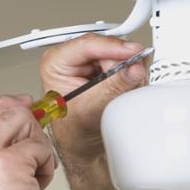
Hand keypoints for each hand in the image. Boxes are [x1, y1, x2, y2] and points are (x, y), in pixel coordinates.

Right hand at [0, 95, 55, 189]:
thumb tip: (18, 127)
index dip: (1, 103)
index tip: (22, 107)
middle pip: (1, 110)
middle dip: (28, 127)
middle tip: (35, 154)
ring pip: (22, 122)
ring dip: (38, 148)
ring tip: (33, 178)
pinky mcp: (6, 164)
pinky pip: (39, 146)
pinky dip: (47, 166)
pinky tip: (37, 188)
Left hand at [38, 35, 148, 161]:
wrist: (80, 144)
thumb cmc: (73, 130)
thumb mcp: (92, 109)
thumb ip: (114, 87)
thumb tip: (134, 69)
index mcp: (55, 62)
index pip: (87, 45)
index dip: (114, 48)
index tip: (133, 52)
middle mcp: (70, 58)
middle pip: (106, 48)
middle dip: (121, 64)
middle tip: (127, 83)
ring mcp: (87, 61)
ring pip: (117, 54)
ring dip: (127, 71)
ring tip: (119, 92)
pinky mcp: (101, 66)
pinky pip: (122, 63)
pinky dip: (129, 75)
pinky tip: (123, 88)